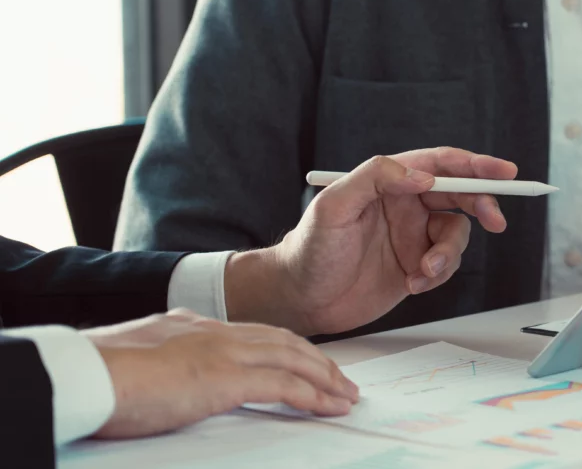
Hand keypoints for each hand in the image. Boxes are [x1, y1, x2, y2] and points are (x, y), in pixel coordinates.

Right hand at [85, 309, 357, 438]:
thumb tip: (178, 378)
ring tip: (346, 395)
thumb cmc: (100, 374)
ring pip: (293, 359)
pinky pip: (285, 385)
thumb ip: (170, 362)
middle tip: (341, 380)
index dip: (287, 347)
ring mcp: (225, 351)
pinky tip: (330, 405)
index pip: (255, 333)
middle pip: (284, 341)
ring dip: (325, 378)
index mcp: (195, 324)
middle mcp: (216, 331)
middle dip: (317, 361)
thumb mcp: (142, 359)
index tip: (307, 361)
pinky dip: (313, 395)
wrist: (87, 373)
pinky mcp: (228, 377)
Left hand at [225, 147, 516, 334]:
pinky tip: (411, 284)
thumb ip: (375, 178)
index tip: (504, 171)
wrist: (300, 299)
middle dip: (483, 205)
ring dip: (449, 254)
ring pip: (456, 235)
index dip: (476, 165)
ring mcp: (412, 236)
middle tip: (496, 221)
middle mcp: (406, 204)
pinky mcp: (415, 266)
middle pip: (460, 195)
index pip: (441, 165)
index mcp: (389, 181)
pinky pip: (445, 265)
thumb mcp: (334, 206)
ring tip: (423, 271)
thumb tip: (422, 175)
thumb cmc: (308, 248)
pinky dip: (437, 275)